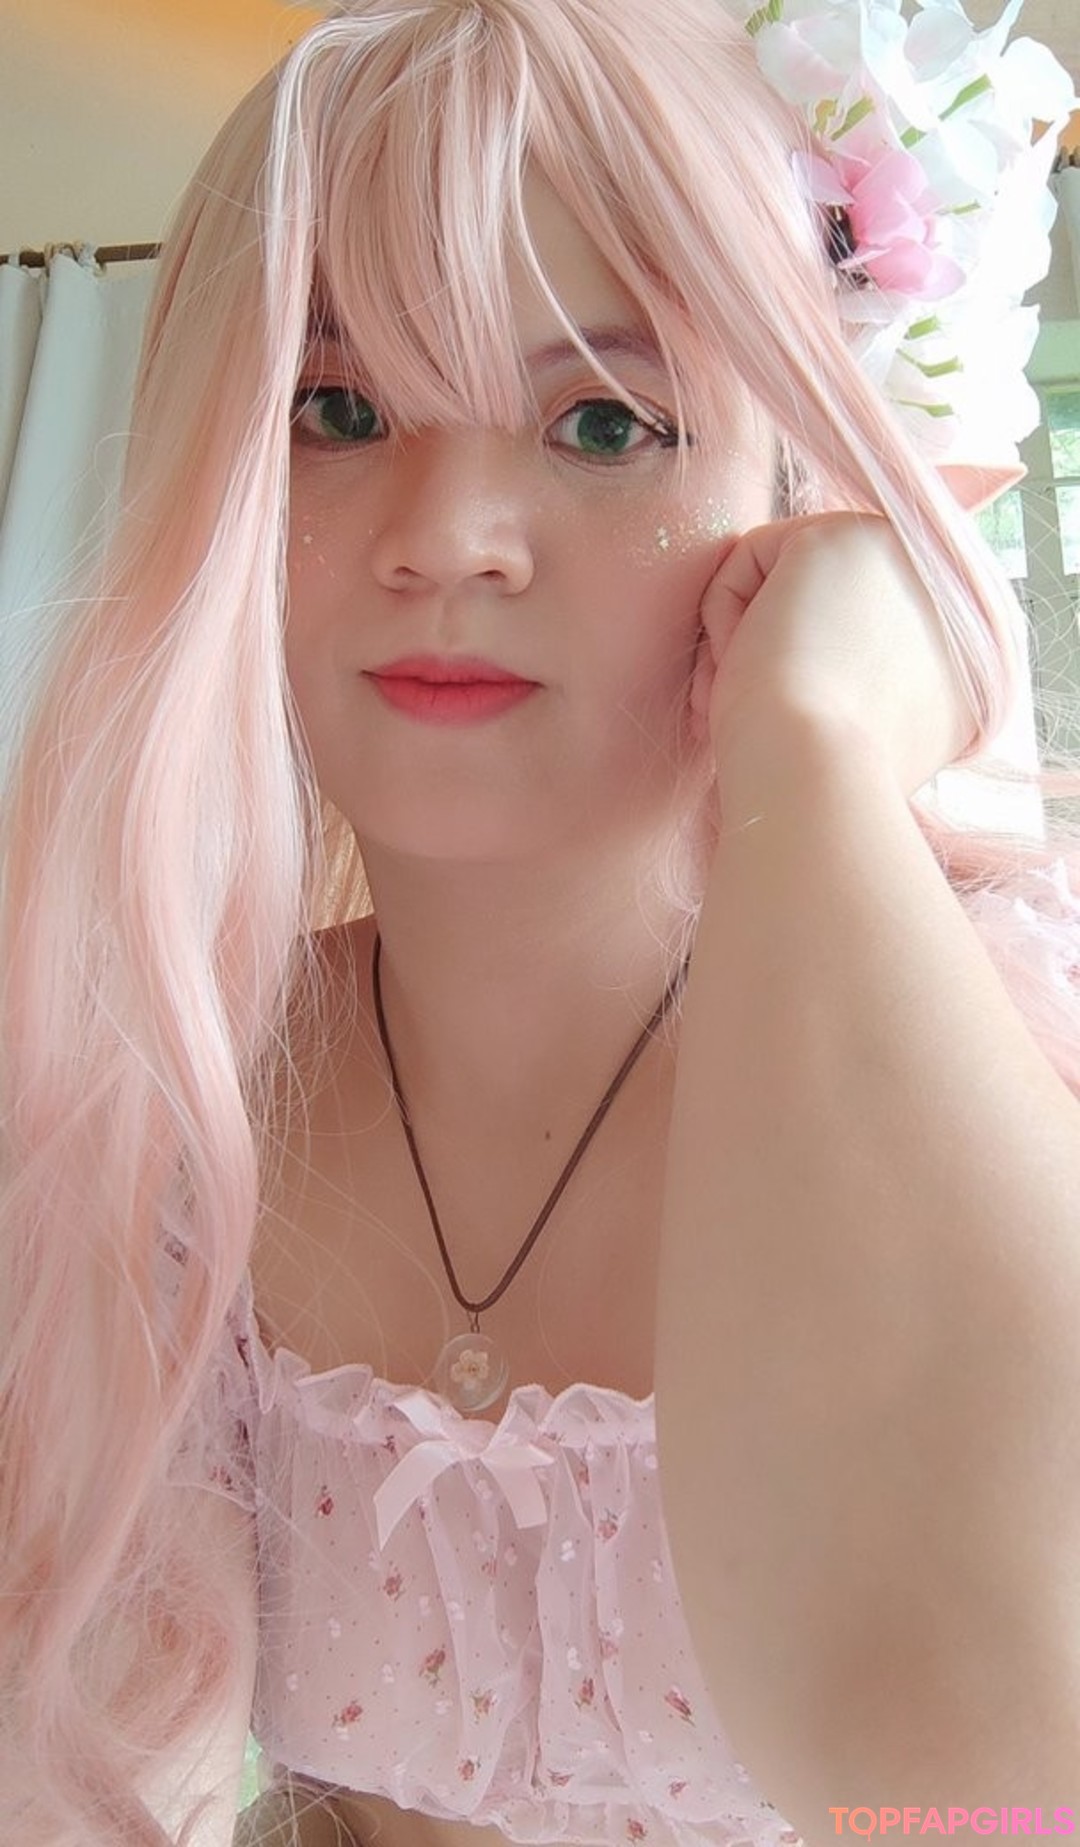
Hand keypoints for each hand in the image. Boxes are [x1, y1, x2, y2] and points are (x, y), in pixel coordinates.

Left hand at [688, 512, 978, 805]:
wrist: (821, 779)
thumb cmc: (829, 774)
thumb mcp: (874, 724)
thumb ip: (870, 675)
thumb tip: (824, 653)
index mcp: (971, 648)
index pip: (861, 634)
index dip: (809, 681)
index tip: (788, 727)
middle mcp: (945, 591)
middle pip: (823, 604)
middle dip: (775, 658)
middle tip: (755, 717)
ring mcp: (900, 553)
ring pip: (786, 582)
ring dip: (746, 644)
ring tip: (750, 702)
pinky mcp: (842, 533)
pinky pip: (750, 555)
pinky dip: (724, 613)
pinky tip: (747, 663)